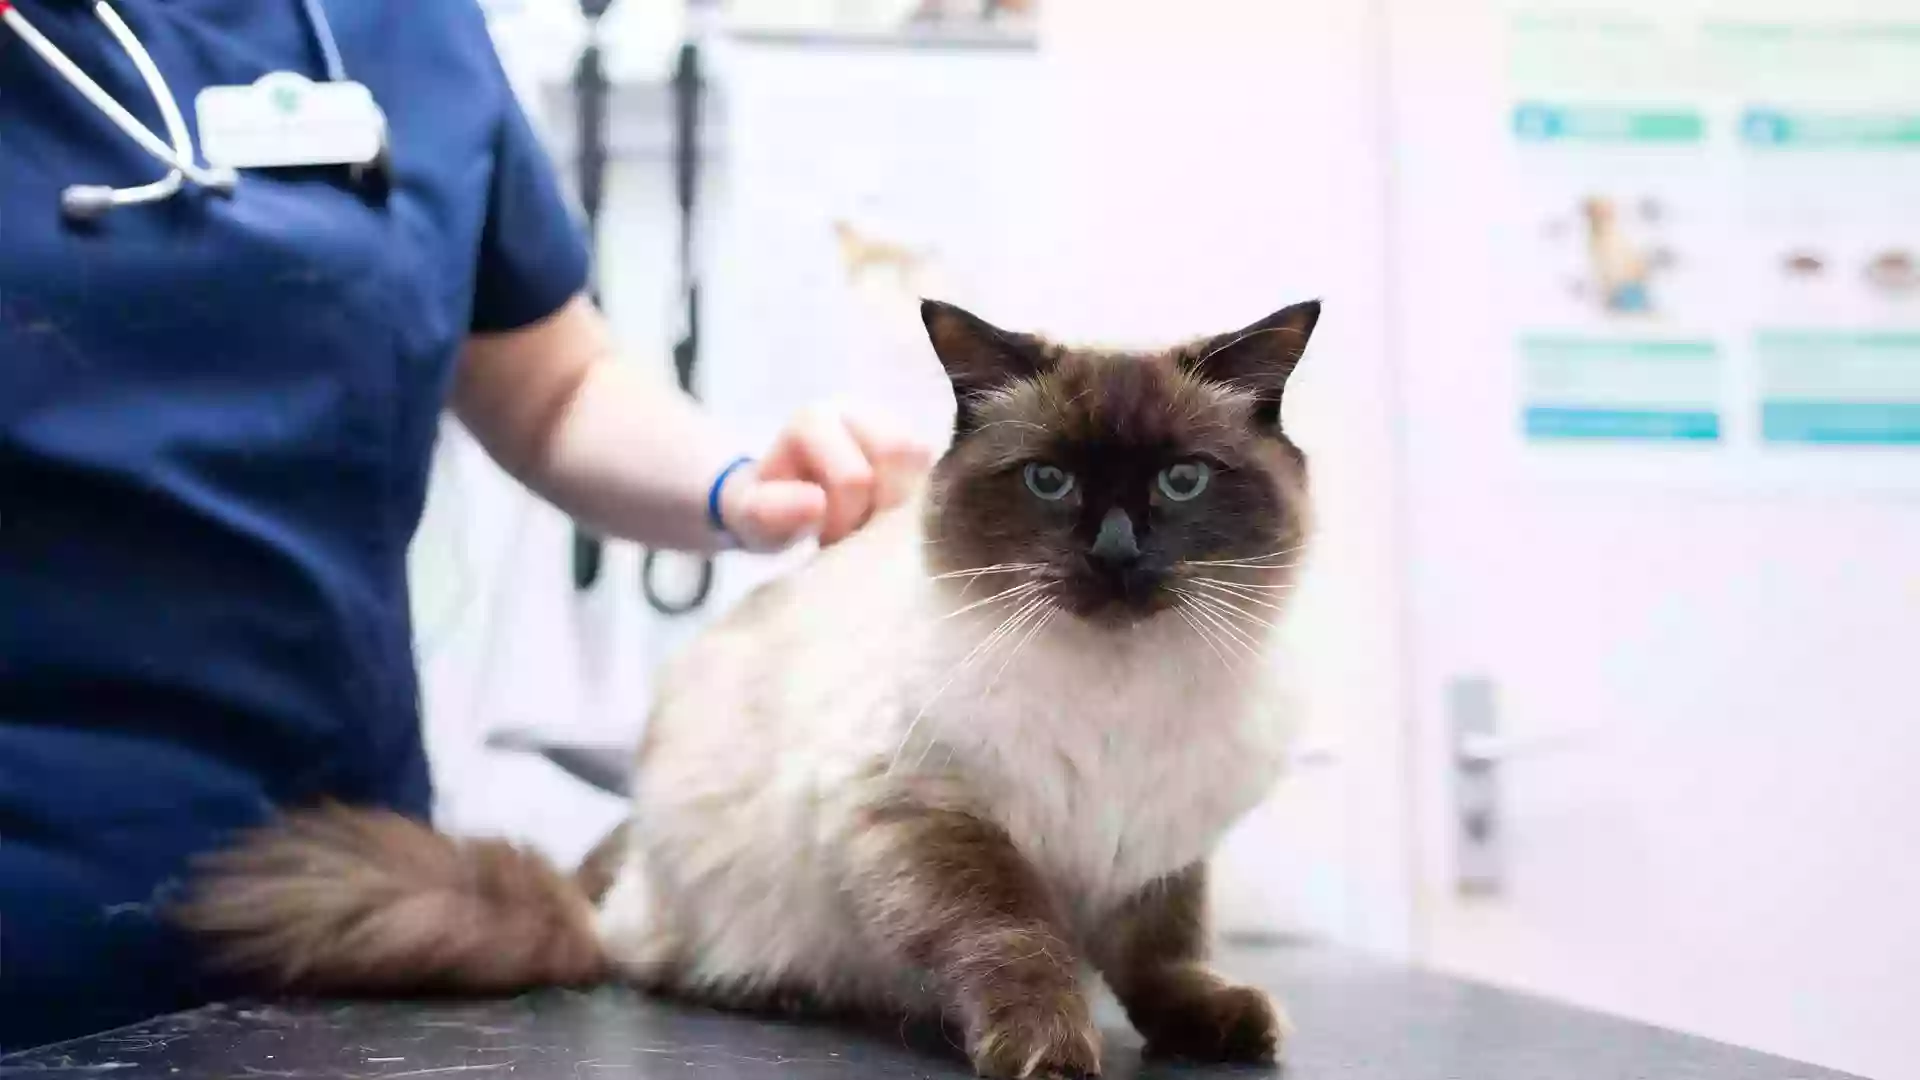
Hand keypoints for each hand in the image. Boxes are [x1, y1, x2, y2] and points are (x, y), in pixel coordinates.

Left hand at [719, 406, 932, 551]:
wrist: (775, 500)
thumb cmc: (765, 508)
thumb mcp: (750, 515)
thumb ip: (770, 510)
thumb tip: (816, 503)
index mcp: (813, 420)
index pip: (854, 476)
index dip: (845, 518)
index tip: (824, 538)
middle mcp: (853, 408)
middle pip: (897, 454)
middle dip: (877, 506)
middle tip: (852, 530)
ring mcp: (885, 420)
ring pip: (920, 458)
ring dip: (899, 501)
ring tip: (868, 519)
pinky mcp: (907, 440)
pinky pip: (930, 467)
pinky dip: (914, 496)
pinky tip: (885, 511)